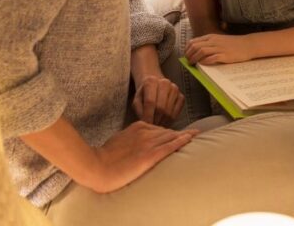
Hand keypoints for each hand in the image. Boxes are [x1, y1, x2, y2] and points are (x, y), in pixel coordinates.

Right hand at [80, 121, 196, 192]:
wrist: (97, 166)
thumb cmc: (104, 157)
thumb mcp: (119, 141)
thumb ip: (131, 138)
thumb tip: (137, 143)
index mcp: (137, 127)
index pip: (159, 129)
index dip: (170, 132)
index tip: (179, 133)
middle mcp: (145, 132)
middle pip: (168, 131)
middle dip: (181, 133)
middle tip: (194, 133)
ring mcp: (148, 143)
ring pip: (171, 137)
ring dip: (185, 135)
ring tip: (196, 135)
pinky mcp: (150, 155)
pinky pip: (170, 146)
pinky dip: (182, 141)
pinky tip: (190, 139)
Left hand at [132, 75, 184, 125]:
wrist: (155, 85)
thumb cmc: (144, 94)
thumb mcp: (137, 100)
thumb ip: (139, 110)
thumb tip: (146, 122)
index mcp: (151, 81)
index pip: (150, 102)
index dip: (148, 115)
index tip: (145, 125)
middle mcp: (165, 83)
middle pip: (161, 107)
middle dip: (156, 120)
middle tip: (151, 128)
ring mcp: (175, 89)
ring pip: (169, 111)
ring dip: (162, 122)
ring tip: (157, 126)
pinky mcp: (181, 96)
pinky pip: (177, 112)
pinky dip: (170, 120)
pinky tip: (164, 122)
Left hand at [185, 33, 254, 64]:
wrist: (248, 44)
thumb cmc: (234, 44)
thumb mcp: (219, 40)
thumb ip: (209, 43)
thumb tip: (198, 51)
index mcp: (211, 37)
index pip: (194, 41)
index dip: (187, 49)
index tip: (186, 55)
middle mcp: (213, 41)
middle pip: (195, 46)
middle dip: (189, 54)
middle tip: (188, 61)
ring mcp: (219, 48)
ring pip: (201, 51)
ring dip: (194, 58)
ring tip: (192, 64)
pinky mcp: (225, 55)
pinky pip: (211, 58)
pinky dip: (205, 61)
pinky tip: (202, 64)